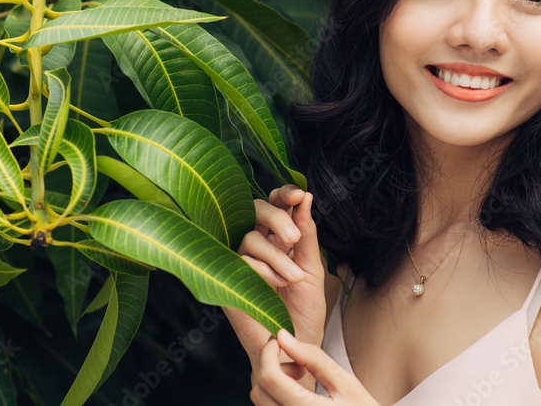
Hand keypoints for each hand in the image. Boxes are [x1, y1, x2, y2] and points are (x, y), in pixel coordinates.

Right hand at [223, 186, 326, 373]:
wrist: (296, 346)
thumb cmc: (305, 309)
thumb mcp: (312, 267)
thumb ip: (307, 234)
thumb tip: (305, 197)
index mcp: (278, 237)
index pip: (275, 204)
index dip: (284, 194)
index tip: (299, 195)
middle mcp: (256, 245)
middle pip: (256, 211)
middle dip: (277, 218)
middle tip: (294, 238)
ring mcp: (240, 262)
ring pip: (249, 238)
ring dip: (276, 255)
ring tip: (294, 277)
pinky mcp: (228, 281)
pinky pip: (240, 261)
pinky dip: (263, 269)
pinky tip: (277, 285)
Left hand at [250, 329, 379, 404]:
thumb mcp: (346, 383)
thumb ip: (314, 358)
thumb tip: (283, 336)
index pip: (269, 376)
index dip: (268, 351)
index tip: (279, 339)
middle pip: (257, 389)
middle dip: (269, 365)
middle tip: (297, 361)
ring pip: (259, 401)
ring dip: (270, 381)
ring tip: (299, 378)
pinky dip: (273, 395)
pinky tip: (295, 392)